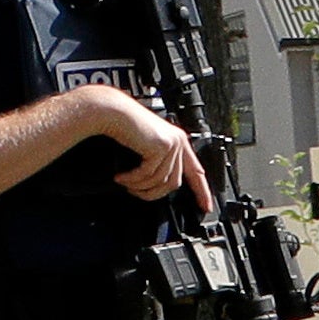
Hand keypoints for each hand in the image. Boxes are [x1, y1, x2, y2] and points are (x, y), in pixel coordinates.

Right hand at [77, 86, 194, 199]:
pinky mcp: (162, 147)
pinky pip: (148, 175)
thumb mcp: (146, 146)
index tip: (205, 207)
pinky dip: (132, 179)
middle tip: (135, 193)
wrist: (112, 112)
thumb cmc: (123, 126)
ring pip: (160, 181)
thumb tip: (156, 186)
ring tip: (125, 183)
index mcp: (178, 142)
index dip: (202, 192)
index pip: (196, 172)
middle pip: (174, 182)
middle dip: (153, 193)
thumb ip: (157, 162)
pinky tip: (122, 177)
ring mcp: (172, 144)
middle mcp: (178, 142)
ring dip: (139, 186)